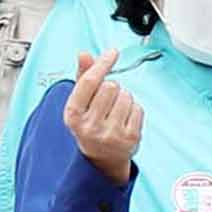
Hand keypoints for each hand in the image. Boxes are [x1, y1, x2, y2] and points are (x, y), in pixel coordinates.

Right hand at [60, 46, 144, 179]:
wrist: (101, 158)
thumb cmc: (89, 124)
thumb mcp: (80, 103)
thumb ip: (82, 77)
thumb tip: (84, 54)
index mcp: (73, 115)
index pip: (89, 82)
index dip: (102, 64)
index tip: (112, 53)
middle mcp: (90, 126)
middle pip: (110, 86)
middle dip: (111, 88)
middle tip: (106, 102)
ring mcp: (111, 133)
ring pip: (126, 95)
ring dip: (123, 98)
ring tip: (115, 112)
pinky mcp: (130, 138)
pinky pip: (138, 108)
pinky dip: (133, 110)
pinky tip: (124, 120)